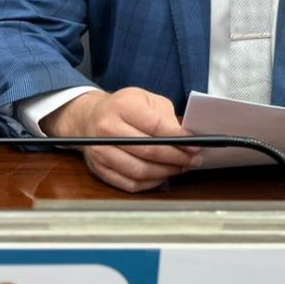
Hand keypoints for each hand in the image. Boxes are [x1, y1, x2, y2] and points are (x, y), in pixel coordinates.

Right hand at [42, 87, 200, 192]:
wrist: (89, 117)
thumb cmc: (124, 107)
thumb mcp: (147, 100)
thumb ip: (166, 117)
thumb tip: (185, 138)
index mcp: (123, 107)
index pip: (156, 127)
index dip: (179, 139)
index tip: (195, 145)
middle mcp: (108, 129)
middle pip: (148, 151)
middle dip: (176, 158)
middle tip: (193, 159)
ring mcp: (101, 152)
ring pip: (140, 171)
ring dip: (166, 172)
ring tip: (181, 168)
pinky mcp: (99, 169)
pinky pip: (130, 184)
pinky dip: (150, 183)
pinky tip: (163, 175)